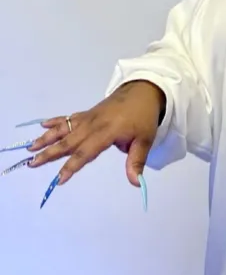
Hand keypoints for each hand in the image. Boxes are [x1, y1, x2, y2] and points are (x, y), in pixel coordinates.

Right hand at [28, 81, 163, 187]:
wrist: (144, 91)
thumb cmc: (144, 117)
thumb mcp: (145, 139)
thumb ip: (137, 161)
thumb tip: (136, 183)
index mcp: (107, 132)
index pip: (86, 152)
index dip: (73, 165)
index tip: (60, 179)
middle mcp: (94, 124)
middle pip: (69, 141)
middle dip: (50, 153)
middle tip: (32, 163)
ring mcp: (89, 117)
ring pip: (65, 128)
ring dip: (47, 137)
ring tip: (31, 147)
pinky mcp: (89, 113)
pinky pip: (70, 117)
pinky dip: (56, 121)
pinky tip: (43, 124)